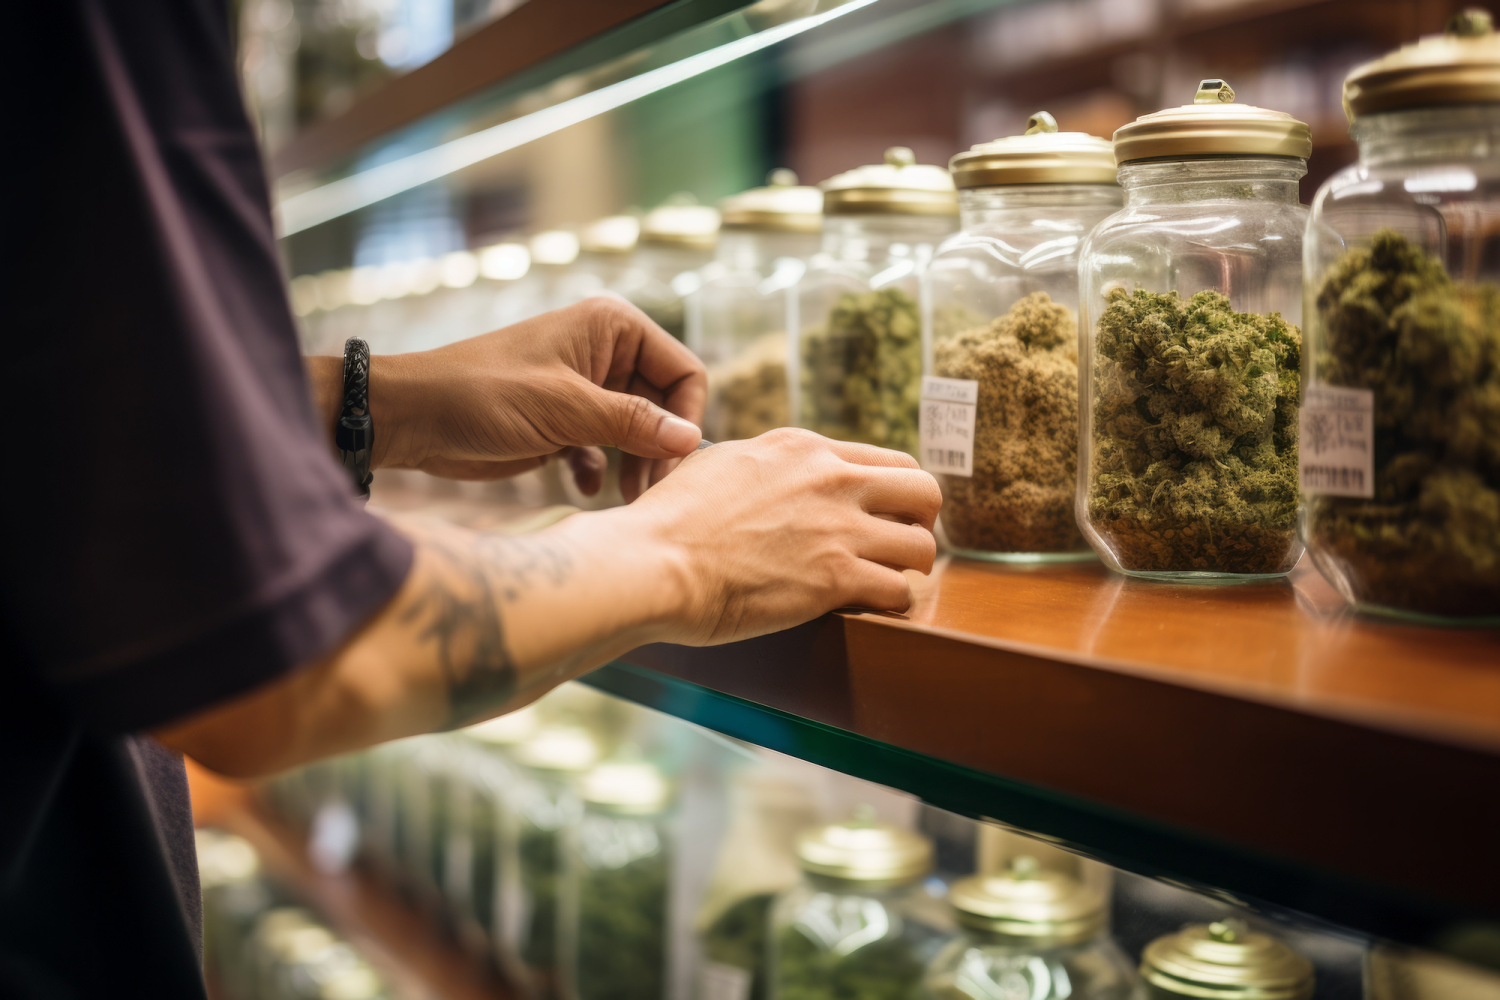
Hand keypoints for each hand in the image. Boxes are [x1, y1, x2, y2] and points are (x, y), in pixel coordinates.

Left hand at [323, 298, 706, 500]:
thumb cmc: (482, 395)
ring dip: (635, 465)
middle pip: (664, 404)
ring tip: (626, 497)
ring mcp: (585, 390)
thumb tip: (690, 440)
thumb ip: (632, 423)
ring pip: (638, 431)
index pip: (682, 370)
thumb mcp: (565, 409)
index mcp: (612, 327)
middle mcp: (605, 353)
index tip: (672, 460)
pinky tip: (583, 487)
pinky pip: (606, 449)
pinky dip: (602, 471)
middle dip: (660, 447)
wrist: (414, 419)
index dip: (686, 416)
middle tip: (651, 490)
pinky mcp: (565, 424)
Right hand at [623, 428, 941, 644]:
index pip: (887, 460)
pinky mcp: (837, 578)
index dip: (894, 493)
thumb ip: (762, 465)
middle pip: (924, 491)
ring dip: (908, 568)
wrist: (656, 561)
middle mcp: (832, 479)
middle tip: (900, 545)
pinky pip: (900, 592)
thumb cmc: (671, 520)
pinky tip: (873, 609)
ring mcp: (839, 527)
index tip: (885, 514)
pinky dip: (893, 605)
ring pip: (921, 546)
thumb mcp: (720, 464)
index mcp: (804, 449)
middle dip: (919, 521)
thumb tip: (767, 474)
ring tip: (887, 582)